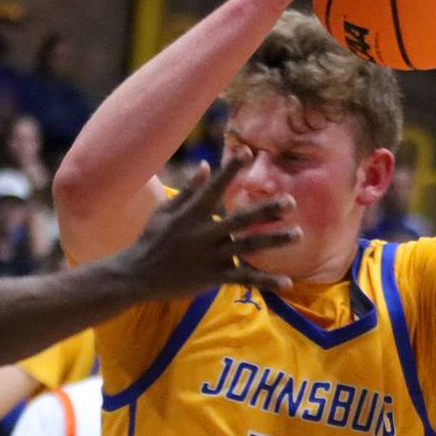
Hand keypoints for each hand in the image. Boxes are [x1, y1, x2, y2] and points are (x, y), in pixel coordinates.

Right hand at [118, 151, 299, 299]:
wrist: (137, 275)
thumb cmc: (151, 240)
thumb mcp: (165, 212)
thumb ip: (188, 190)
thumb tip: (206, 166)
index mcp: (192, 214)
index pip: (214, 188)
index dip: (230, 170)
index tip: (247, 153)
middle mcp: (204, 233)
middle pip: (241, 219)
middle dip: (266, 210)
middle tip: (290, 202)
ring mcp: (210, 256)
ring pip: (248, 247)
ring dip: (275, 240)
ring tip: (298, 234)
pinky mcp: (213, 277)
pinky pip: (244, 278)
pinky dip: (265, 281)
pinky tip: (287, 283)